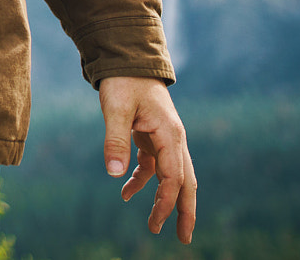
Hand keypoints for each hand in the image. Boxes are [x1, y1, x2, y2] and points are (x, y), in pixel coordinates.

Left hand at [99, 75, 196, 243]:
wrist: (127, 60)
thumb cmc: (123, 82)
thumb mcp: (115, 108)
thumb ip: (115, 139)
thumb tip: (114, 174)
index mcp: (170, 135)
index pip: (174, 177)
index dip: (166, 202)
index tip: (156, 223)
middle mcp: (173, 140)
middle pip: (185, 182)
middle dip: (184, 211)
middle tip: (183, 238)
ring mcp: (164, 139)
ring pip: (171, 176)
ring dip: (165, 200)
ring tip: (156, 226)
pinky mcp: (152, 137)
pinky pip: (152, 166)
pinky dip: (142, 181)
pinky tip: (125, 192)